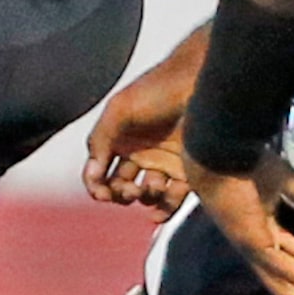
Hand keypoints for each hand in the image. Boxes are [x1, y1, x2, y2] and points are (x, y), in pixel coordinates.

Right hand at [84, 26, 206, 203]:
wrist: (201, 81)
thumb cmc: (159, 89)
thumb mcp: (120, 109)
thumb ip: (101, 139)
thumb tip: (92, 174)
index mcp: (119, 139)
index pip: (99, 172)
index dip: (96, 186)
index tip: (102, 193)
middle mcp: (140, 152)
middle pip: (120, 186)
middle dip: (120, 194)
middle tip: (131, 189)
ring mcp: (164, 162)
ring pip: (146, 194)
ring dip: (143, 198)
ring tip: (151, 188)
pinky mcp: (187, 169)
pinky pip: (172, 197)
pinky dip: (163, 210)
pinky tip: (157, 213)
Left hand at [181, 151, 293, 294]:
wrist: (220, 154)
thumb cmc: (245, 163)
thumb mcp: (286, 180)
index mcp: (263, 231)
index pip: (290, 261)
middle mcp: (258, 245)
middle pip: (285, 286)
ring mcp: (254, 246)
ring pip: (283, 286)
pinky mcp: (251, 241)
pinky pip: (281, 265)